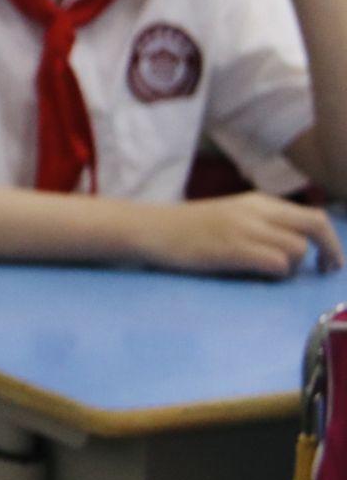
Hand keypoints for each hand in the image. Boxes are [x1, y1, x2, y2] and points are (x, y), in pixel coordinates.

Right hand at [138, 191, 343, 276]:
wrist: (151, 228)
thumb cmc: (188, 228)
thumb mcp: (232, 216)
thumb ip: (263, 225)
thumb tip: (297, 246)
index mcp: (259, 202)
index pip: (313, 215)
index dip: (330, 239)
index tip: (328, 261)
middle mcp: (257, 211)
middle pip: (316, 226)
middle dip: (330, 251)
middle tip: (326, 270)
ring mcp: (245, 229)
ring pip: (298, 248)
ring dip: (293, 267)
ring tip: (270, 274)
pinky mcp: (233, 249)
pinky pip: (277, 264)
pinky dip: (276, 274)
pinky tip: (258, 277)